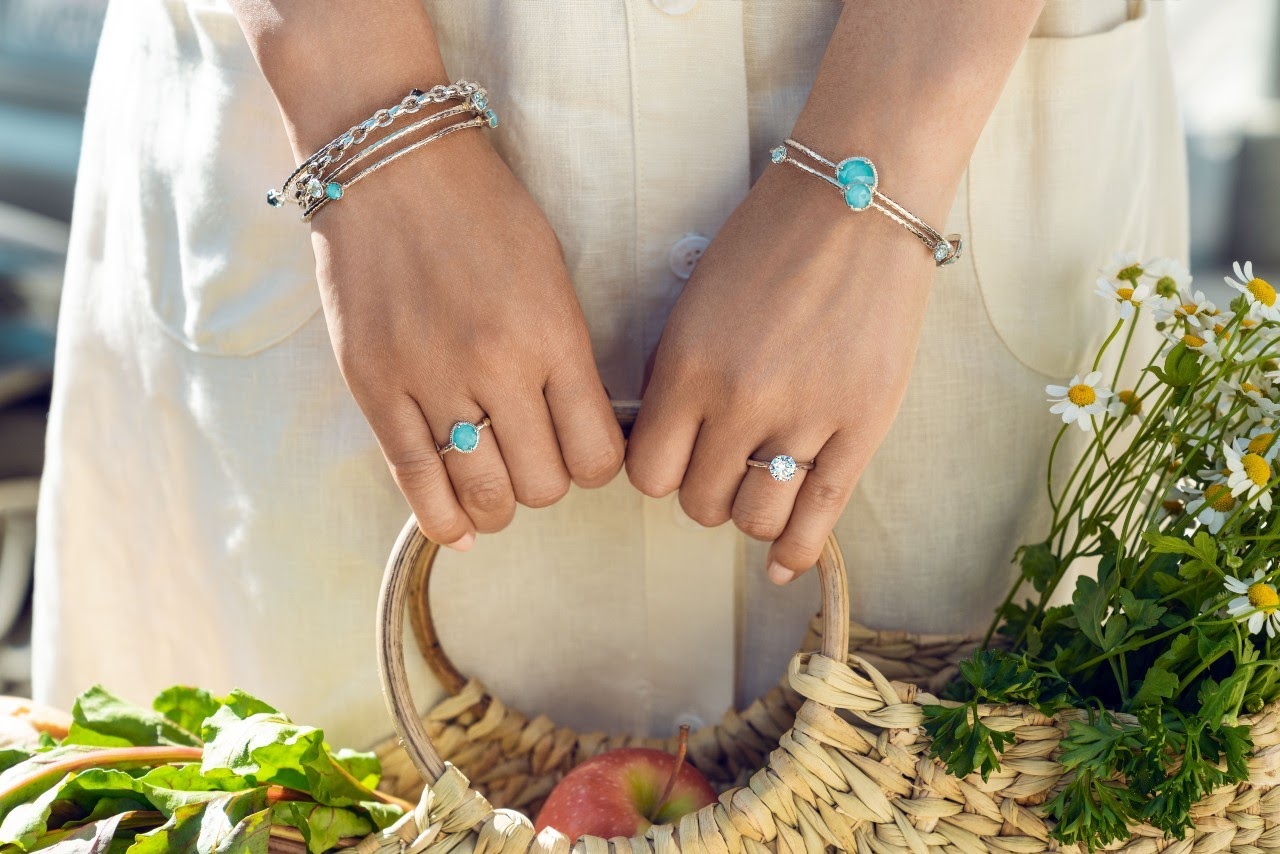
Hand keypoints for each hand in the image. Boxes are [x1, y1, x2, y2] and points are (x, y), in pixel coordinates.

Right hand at [310, 131, 623, 546]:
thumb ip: (566, 357)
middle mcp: (496, 367)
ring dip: (499, 505)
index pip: (596, 454)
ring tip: (496, 490)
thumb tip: (578, 434)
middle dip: (547, 486)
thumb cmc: (484, 213)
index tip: (584, 455)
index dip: (596, 467)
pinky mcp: (374, 388)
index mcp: (553, 337)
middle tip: (535, 462)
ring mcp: (430, 381)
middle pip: (543, 485)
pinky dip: (441, 517)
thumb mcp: (553, 276)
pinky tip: (458, 528)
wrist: (393, 167)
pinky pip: (413, 479)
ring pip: (483, 494)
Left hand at [627, 165, 936, 581]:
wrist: (858, 199)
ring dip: (746, 515)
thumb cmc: (769, 242)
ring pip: (755, 517)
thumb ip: (675, 378)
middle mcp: (742, 401)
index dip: (657, 472)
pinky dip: (796, 552)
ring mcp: (807, 417)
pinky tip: (781, 567)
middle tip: (717, 468)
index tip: (673, 459)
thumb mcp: (695, 302)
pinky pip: (820, 514)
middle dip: (701, 493)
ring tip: (752, 492)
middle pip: (698, 502)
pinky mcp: (863, 425)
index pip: (648, 473)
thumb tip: (659, 448)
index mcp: (688, 367)